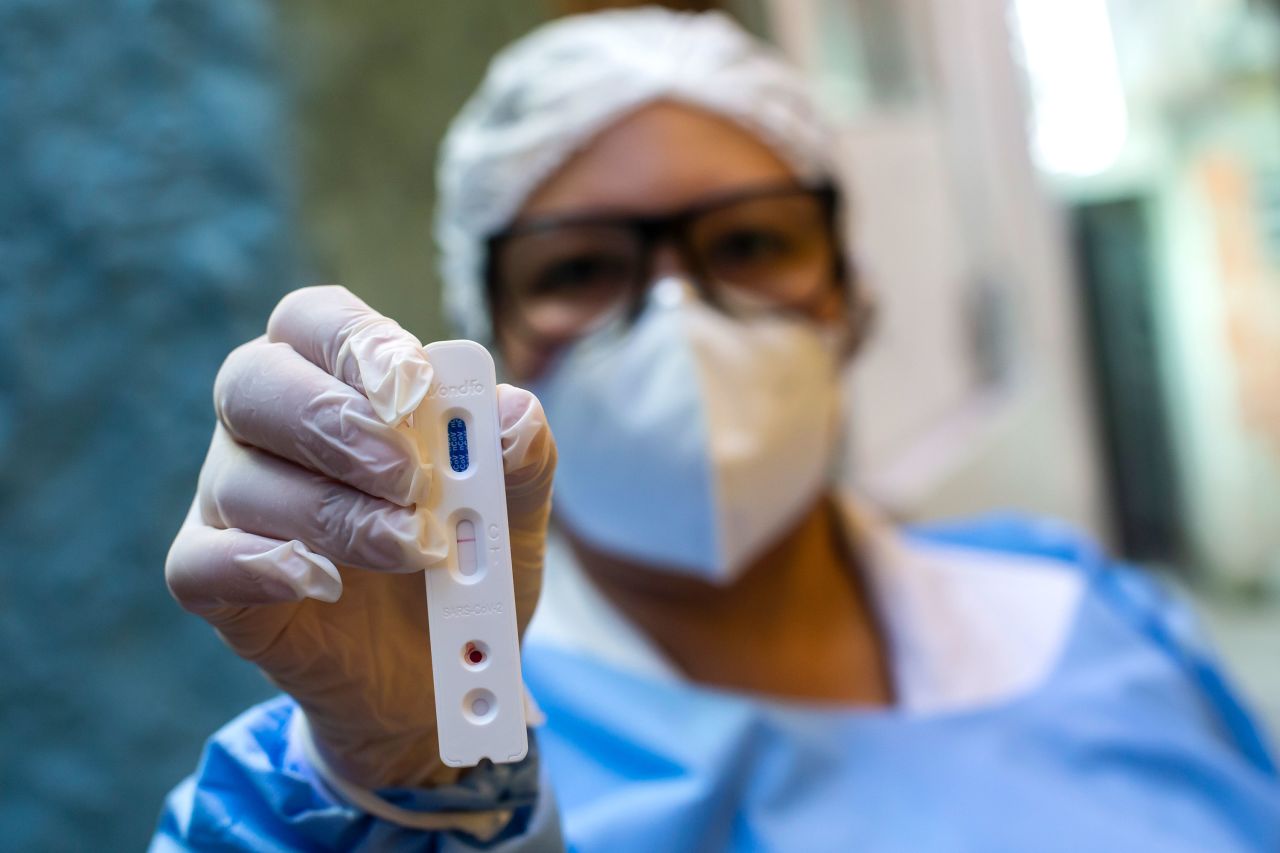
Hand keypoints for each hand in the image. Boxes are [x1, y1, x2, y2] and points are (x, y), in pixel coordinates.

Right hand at [165, 285, 555, 788]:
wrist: (439, 673)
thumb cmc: (465, 562)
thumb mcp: (516, 512)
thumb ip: (520, 459)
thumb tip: (515, 411)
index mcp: (334, 378)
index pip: (315, 320)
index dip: (357, 341)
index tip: (413, 380)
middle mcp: (266, 426)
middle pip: (253, 382)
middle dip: (336, 423)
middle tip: (411, 478)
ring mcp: (230, 501)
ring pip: (243, 480)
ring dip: (337, 513)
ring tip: (417, 550)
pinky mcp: (214, 580)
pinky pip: (201, 562)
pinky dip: (262, 566)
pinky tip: (324, 584)